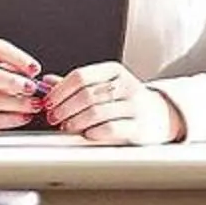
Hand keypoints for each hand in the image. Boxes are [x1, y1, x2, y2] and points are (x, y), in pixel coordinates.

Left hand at [43, 61, 183, 144]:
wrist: (158, 115)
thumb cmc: (125, 100)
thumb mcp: (102, 86)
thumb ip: (75, 85)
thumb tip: (46, 82)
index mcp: (114, 71)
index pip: (80, 76)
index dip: (60, 91)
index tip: (48, 102)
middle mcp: (126, 85)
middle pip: (86, 95)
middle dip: (64, 108)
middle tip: (53, 117)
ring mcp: (134, 106)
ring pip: (96, 112)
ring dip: (74, 122)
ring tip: (66, 127)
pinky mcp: (138, 127)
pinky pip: (110, 129)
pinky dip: (92, 132)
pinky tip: (86, 134)